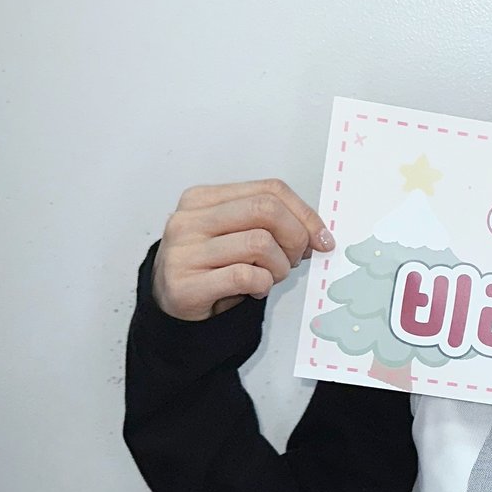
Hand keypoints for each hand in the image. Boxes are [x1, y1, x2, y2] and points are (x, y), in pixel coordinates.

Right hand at [153, 178, 334, 320]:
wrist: (170, 301)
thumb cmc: (210, 265)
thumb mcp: (236, 233)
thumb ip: (269, 223)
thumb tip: (316, 233)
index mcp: (204, 198)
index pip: (269, 190)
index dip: (304, 214)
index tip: (321, 237)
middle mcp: (189, 219)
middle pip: (266, 210)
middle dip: (295, 237)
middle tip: (296, 258)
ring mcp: (183, 251)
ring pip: (259, 243)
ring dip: (279, 266)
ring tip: (271, 276)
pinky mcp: (184, 284)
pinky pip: (245, 276)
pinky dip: (262, 284)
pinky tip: (255, 289)